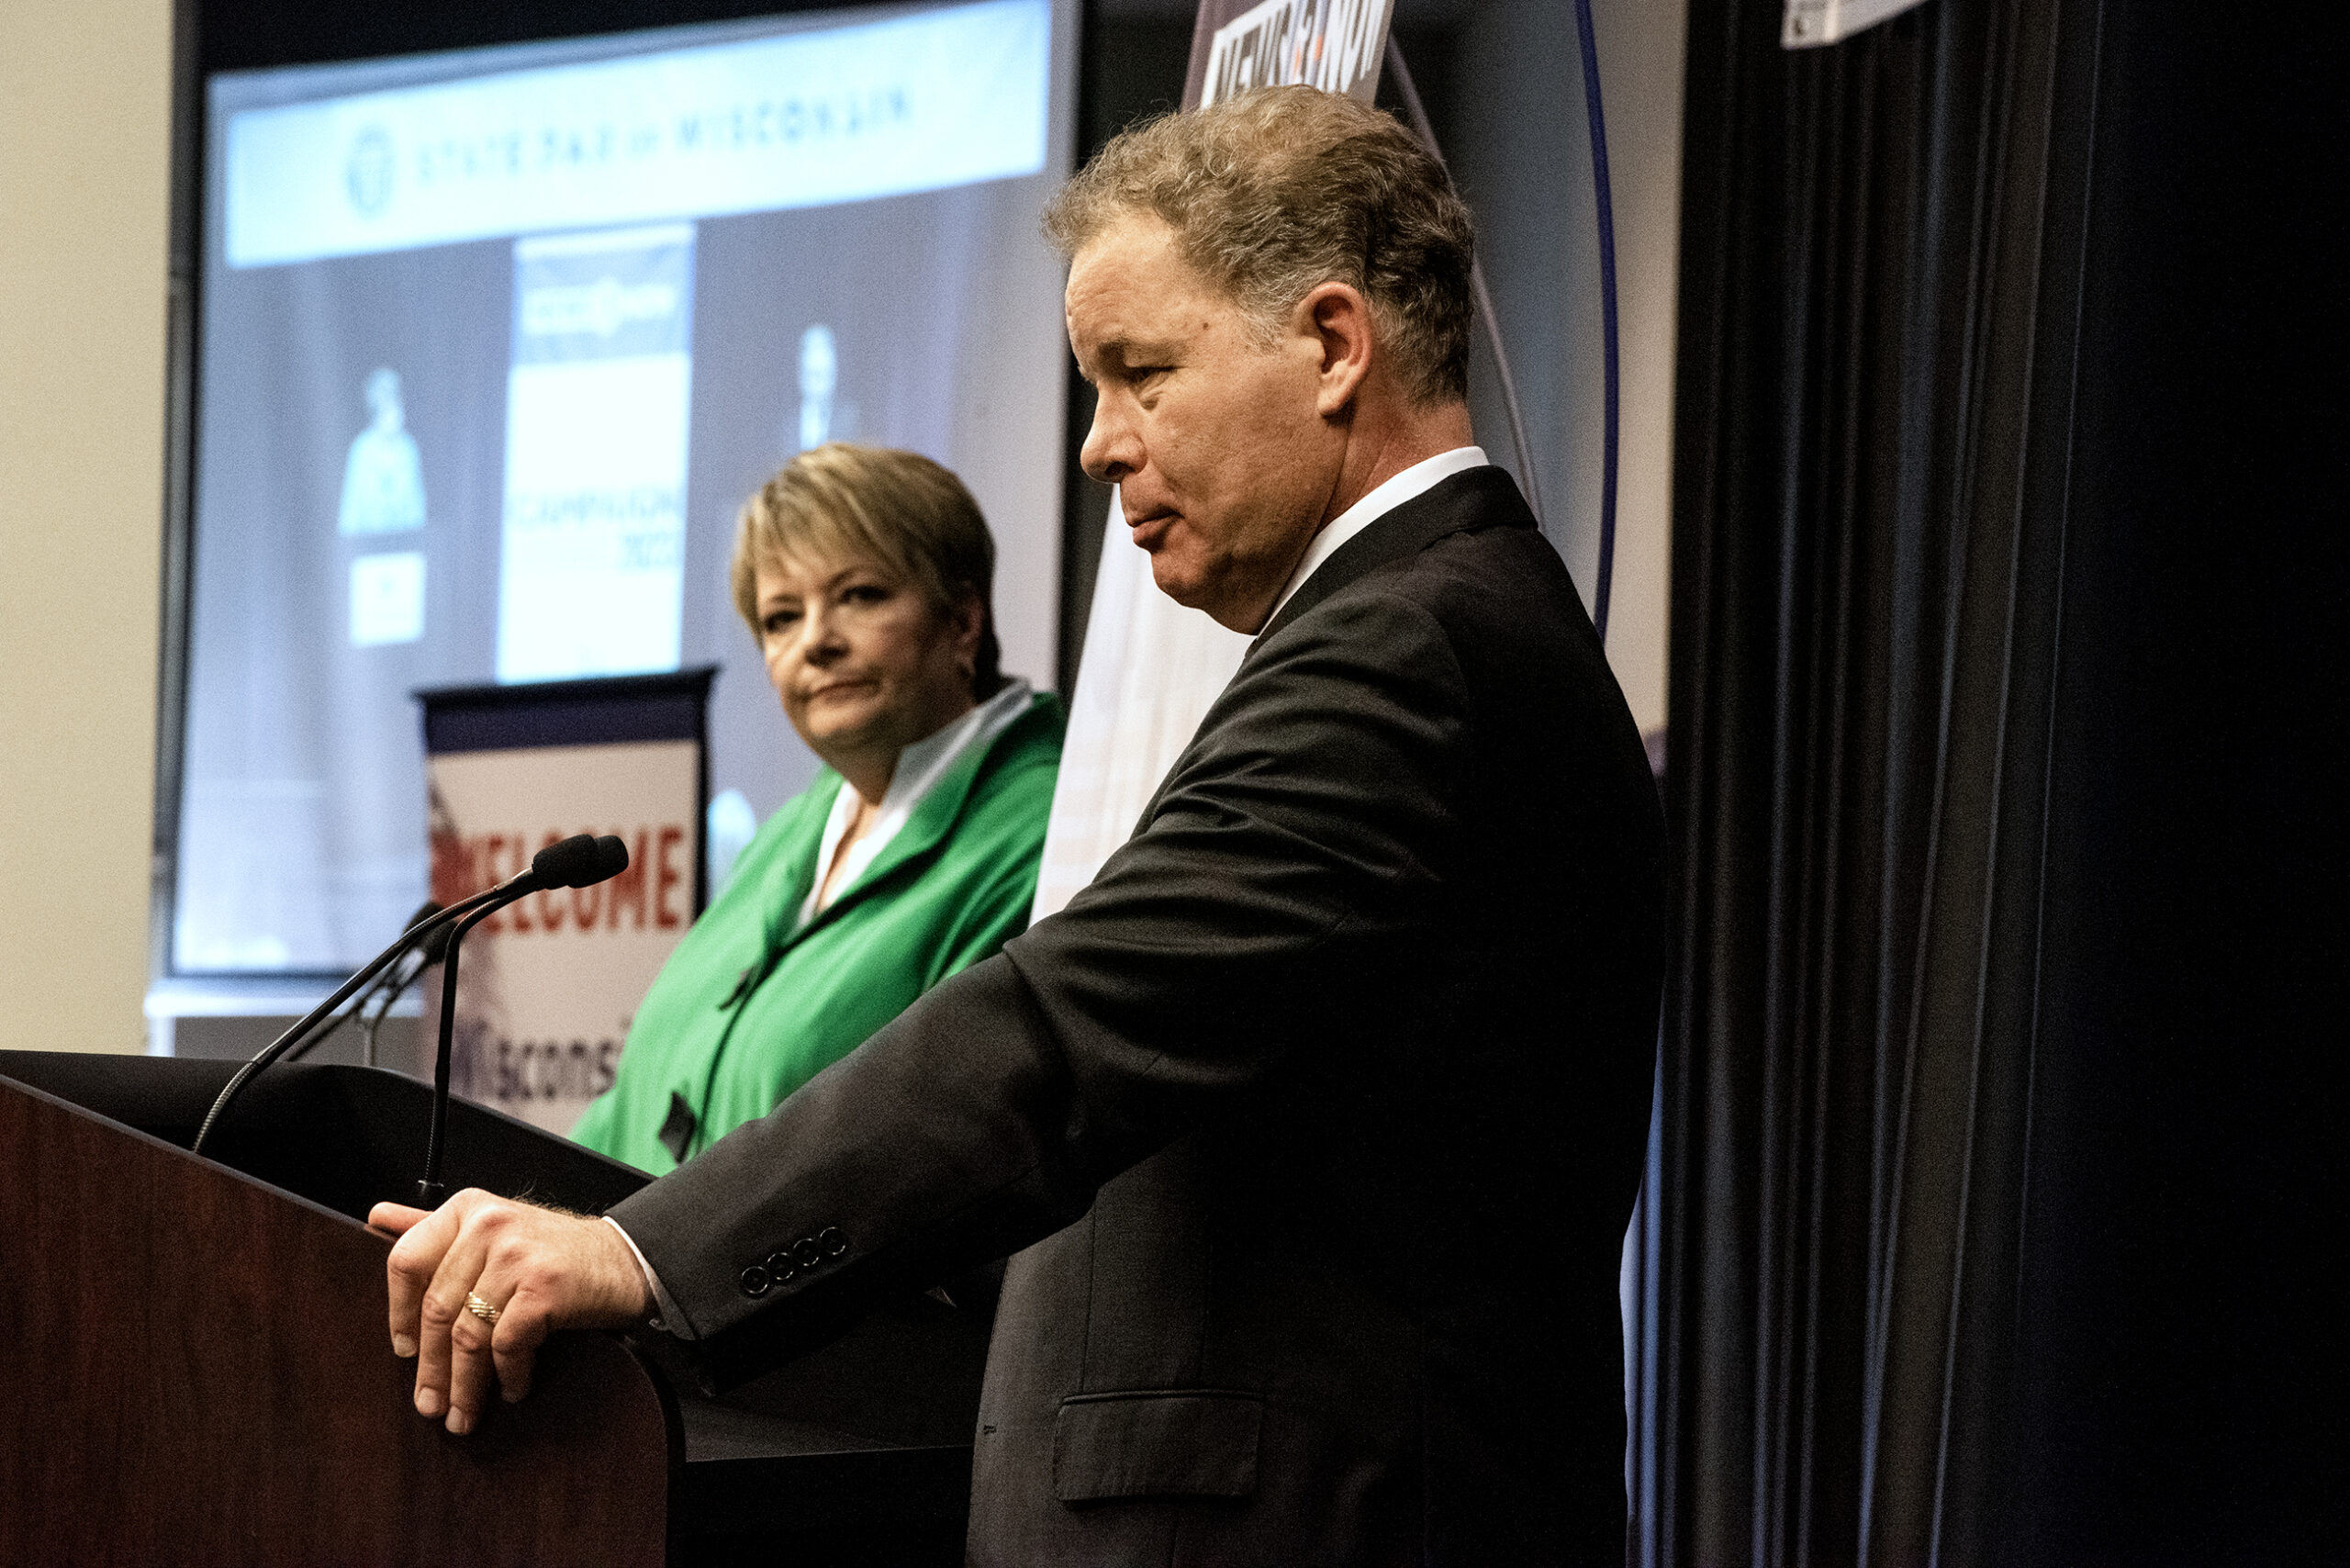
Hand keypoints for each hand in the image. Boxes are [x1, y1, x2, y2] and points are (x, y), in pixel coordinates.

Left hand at [371, 1190, 652, 1434]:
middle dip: (432, 1368)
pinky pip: (506, 1344)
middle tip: (430, 1405)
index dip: (398, 1314)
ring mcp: (517, 1255)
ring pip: (469, 1334)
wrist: (626, 1260)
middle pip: (437, 1309)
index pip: (407, 1261)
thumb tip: (375, 1217)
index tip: (404, 1351)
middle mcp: (489, 1225)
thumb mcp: (492, 1228)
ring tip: (464, 1413)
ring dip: (464, 1384)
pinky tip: (513, 1388)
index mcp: (468, 1210)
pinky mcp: (544, 1287)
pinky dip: (508, 1374)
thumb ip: (433, 1225)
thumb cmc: (554, 1253)